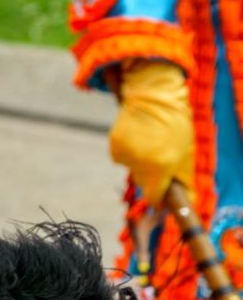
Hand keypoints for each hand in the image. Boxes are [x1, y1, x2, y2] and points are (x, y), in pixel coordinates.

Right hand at [111, 59, 194, 203]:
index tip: (162, 195)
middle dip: (152, 177)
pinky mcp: (113, 145)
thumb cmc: (176, 127)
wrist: (154, 97)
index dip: (159, 199)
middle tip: (161, 158)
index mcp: (160, 168)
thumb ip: (182, 181)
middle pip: (143, 183)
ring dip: (139, 163)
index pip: (153, 198)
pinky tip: (137, 137)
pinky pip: (122, 158)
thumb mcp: (186, 155)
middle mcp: (140, 164)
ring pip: (132, 170)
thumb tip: (182, 202)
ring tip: (149, 143)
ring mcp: (125, 154)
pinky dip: (129, 152)